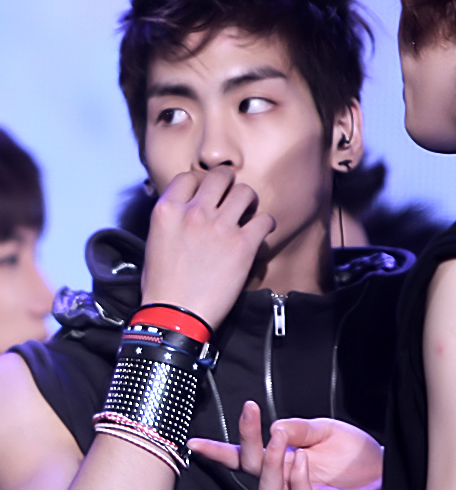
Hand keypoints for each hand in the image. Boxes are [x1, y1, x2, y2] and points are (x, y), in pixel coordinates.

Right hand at [140, 169, 275, 330]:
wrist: (176, 314)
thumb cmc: (162, 285)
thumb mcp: (155, 241)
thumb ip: (172, 219)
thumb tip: (186, 210)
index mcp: (167, 210)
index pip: (189, 177)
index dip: (201, 183)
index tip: (208, 194)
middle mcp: (194, 212)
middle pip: (221, 176)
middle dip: (230, 183)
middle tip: (233, 196)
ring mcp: (220, 226)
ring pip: (246, 192)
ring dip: (250, 201)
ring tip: (248, 213)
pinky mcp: (243, 244)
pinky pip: (265, 219)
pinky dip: (267, 224)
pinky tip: (262, 232)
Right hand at [188, 402, 381, 489]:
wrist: (387, 474)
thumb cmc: (355, 456)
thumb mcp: (326, 430)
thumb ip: (300, 428)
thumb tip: (274, 427)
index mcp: (284, 459)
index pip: (245, 457)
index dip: (218, 452)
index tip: (193, 442)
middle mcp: (287, 479)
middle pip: (251, 468)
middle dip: (246, 440)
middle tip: (250, 412)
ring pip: (269, 488)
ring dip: (269, 460)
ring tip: (279, 438)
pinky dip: (296, 477)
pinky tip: (302, 458)